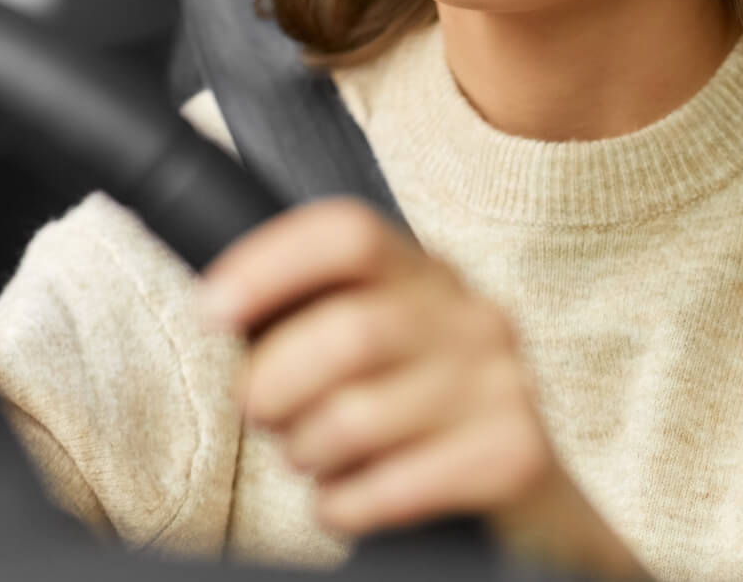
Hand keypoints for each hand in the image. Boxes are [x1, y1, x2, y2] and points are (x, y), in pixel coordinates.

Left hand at [196, 198, 645, 577]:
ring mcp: (502, 382)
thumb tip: (225, 304)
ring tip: (318, 458)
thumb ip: (317, 316)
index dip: (271, 263)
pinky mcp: (513, 454)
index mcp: (430, 275)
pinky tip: (352, 500)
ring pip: (356, 416)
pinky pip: (387, 487)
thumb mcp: (377, 351)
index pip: (349, 232)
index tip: (214, 310)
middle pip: (347, 330)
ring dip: (308, 452)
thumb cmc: (418, 424)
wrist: (528, 510)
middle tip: (265, 414)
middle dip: (275, 385)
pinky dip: (343, 505)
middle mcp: (474, 316)